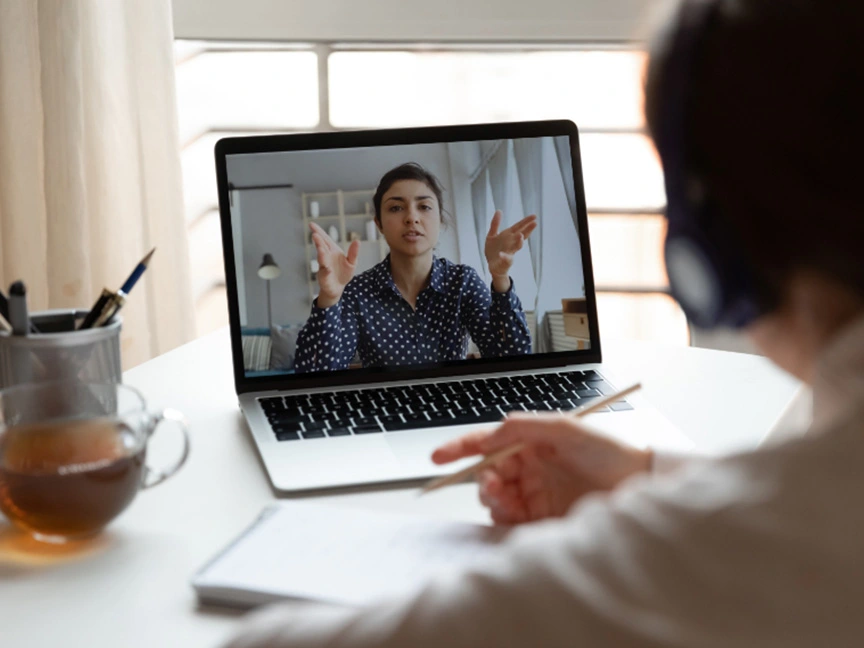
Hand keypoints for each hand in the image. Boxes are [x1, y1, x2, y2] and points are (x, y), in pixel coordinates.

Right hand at [310, 222, 359, 306]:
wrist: (338, 288)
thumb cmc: (343, 273)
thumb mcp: (351, 262)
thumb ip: (353, 252)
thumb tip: (357, 240)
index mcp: (332, 250)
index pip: (324, 239)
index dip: (319, 232)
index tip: (311, 224)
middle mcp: (326, 257)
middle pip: (321, 247)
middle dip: (318, 241)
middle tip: (315, 235)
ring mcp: (324, 267)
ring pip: (322, 259)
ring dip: (321, 254)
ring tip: (320, 249)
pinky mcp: (324, 277)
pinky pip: (325, 273)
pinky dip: (326, 270)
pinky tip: (327, 268)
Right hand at [431, 413, 651, 524]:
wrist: (638, 487)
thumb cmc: (609, 453)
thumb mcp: (565, 429)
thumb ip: (524, 426)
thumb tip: (492, 431)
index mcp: (530, 444)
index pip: (486, 444)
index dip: (459, 449)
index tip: (438, 457)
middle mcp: (528, 469)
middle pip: (486, 475)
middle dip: (481, 480)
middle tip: (493, 485)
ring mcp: (533, 495)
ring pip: (494, 500)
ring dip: (493, 500)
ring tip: (508, 500)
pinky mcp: (541, 520)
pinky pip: (509, 522)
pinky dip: (505, 519)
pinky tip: (516, 515)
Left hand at [484, 211, 536, 286]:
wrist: (492, 266)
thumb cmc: (494, 250)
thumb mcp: (492, 235)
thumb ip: (495, 223)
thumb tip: (499, 210)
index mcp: (509, 236)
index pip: (519, 227)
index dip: (526, 221)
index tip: (534, 216)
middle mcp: (511, 243)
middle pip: (521, 235)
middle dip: (527, 230)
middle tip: (535, 223)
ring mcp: (509, 252)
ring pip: (516, 247)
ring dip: (519, 242)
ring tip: (521, 236)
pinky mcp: (504, 261)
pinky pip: (505, 259)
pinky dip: (504, 257)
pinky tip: (502, 254)